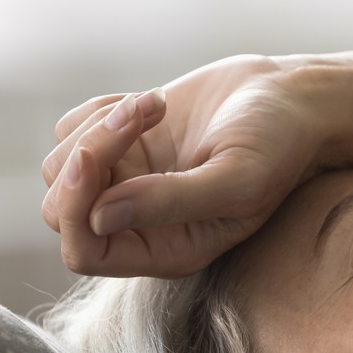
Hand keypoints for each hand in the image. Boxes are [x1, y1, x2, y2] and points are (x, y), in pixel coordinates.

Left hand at [41, 55, 328, 277]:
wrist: (290, 99)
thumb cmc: (278, 145)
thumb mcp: (238, 180)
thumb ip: (172, 203)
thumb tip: (100, 215)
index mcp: (167, 250)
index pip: (86, 253)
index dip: (76, 211)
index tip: (92, 157)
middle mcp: (139, 225)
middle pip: (63, 211)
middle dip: (89, 156)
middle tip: (141, 114)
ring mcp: (126, 184)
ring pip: (62, 167)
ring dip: (99, 126)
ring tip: (156, 104)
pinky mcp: (120, 146)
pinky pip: (72, 130)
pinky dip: (101, 110)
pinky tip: (153, 104)